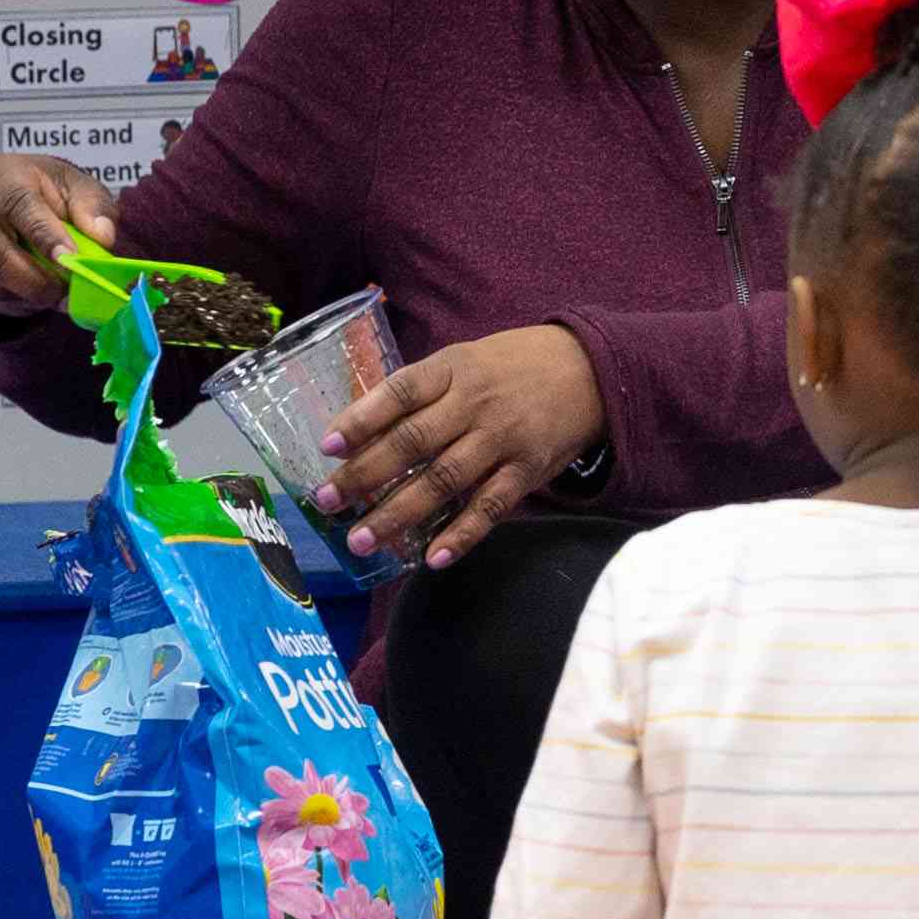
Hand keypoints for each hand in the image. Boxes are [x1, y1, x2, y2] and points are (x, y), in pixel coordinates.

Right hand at [0, 152, 119, 319]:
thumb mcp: (79, 188)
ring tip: (59, 294)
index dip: (43, 233)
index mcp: (4, 175)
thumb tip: (101, 235)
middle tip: (64, 290)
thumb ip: (93, 207)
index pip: (17, 203)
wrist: (22, 202)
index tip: (70, 257)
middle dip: (30, 276)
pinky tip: (43, 295)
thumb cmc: (51, 192)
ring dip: (28, 294)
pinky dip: (21, 302)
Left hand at [319, 325, 605, 568]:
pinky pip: (490, 507)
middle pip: (413, 441)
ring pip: (444, 480)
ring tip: (362, 539)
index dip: (362, 419)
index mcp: (453, 369)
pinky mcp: (527, 471)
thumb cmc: (512, 366)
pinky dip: (460, 534)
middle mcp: (475, 403)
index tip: (327, 446)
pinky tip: (431, 558)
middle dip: (366, 474)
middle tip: (328, 501)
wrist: (590, 372)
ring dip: (399, 514)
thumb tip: (361, 430)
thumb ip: (421, 390)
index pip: (401, 392)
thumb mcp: (465, 360)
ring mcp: (502, 440)